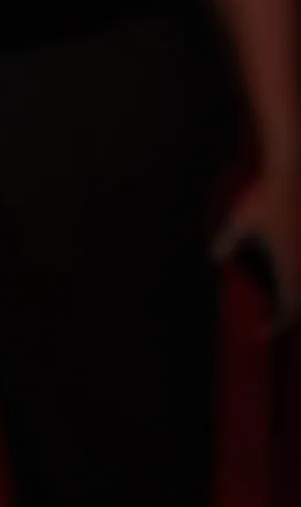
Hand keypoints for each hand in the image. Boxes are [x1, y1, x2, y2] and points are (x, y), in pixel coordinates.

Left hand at [215, 163, 300, 334]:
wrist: (287, 173)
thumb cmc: (262, 197)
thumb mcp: (238, 220)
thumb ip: (227, 241)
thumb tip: (214, 259)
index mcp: (289, 262)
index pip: (288, 306)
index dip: (277, 324)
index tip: (260, 333)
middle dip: (286, 319)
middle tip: (267, 327)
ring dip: (293, 303)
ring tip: (275, 310)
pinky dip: (295, 285)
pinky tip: (283, 282)